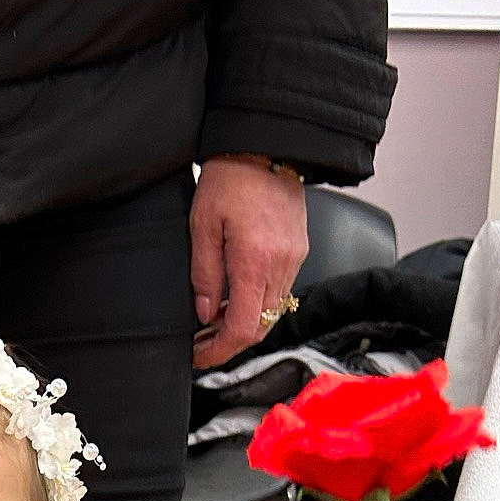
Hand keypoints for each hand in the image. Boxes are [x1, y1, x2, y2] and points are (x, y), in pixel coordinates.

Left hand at [190, 156, 307, 370]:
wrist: (267, 145)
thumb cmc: (232, 176)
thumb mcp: (202, 225)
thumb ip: (203, 274)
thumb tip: (203, 312)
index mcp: (254, 263)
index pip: (241, 329)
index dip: (219, 350)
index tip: (200, 355)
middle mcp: (280, 266)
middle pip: (260, 328)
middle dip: (229, 342)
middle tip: (203, 343)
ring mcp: (294, 259)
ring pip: (271, 313)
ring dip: (243, 323)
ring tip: (214, 319)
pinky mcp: (299, 250)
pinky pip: (280, 291)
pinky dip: (257, 302)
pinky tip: (236, 294)